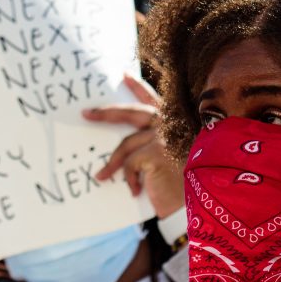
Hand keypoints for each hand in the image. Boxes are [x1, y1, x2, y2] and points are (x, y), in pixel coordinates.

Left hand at [85, 73, 181, 217]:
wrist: (194, 206)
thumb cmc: (180, 185)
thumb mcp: (167, 159)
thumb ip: (151, 144)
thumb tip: (120, 141)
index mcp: (172, 125)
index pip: (153, 101)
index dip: (139, 88)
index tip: (123, 75)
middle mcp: (169, 127)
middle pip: (132, 114)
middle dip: (107, 113)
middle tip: (86, 113)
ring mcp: (163, 139)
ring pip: (126, 145)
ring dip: (112, 163)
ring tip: (101, 175)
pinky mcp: (155, 154)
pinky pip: (129, 164)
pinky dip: (127, 179)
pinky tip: (133, 191)